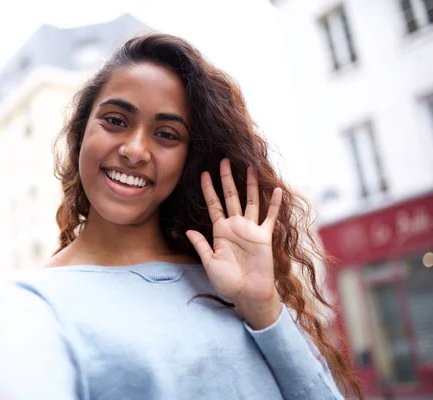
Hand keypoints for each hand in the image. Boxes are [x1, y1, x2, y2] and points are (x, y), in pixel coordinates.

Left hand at [186, 158, 282, 329]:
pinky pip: (270, 217)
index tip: (203, 173)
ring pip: (250, 201)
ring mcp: (250, 230)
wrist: (247, 294)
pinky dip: (274, 204)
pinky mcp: (264, 236)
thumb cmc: (227, 282)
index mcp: (220, 231)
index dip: (208, 189)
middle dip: (226, 179)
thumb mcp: (209, 262)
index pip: (213, 205)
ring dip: (250, 185)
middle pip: (230, 197)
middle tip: (223, 160)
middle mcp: (235, 226)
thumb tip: (188, 230)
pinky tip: (276, 190)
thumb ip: (201, 245)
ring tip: (250, 167)